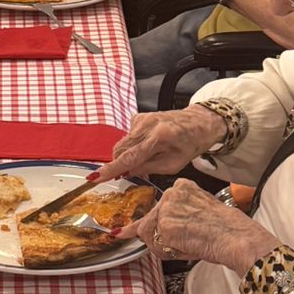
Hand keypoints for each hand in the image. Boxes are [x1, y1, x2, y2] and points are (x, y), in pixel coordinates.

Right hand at [97, 107, 226, 182]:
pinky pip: (128, 137)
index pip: (130, 157)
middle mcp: (147, 125)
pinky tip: (147, 147)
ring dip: (127, 156)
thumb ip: (149, 168)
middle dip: (119, 164)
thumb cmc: (189, 145)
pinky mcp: (138, 117)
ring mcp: (141, 119)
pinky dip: (132, 146)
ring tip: (146, 160)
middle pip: (120, 150)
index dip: (111, 169)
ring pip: (122, 144)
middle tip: (130, 174)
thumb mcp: (174, 165)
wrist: (198, 122)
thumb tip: (127, 172)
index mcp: (159, 137)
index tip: (95, 177)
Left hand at [128, 178, 275, 269]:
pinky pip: (153, 245)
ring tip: (187, 245)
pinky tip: (184, 248)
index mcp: (182, 186)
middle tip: (184, 241)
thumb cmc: (227, 228)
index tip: (166, 228)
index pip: (158, 206)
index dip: (161, 222)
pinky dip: (164, 253)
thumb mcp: (201, 210)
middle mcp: (171, 193)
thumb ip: (179, 213)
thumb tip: (157, 227)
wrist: (237, 238)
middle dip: (160, 235)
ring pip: (149, 233)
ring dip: (163, 245)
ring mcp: (166, 209)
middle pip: (150, 219)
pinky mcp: (164, 225)